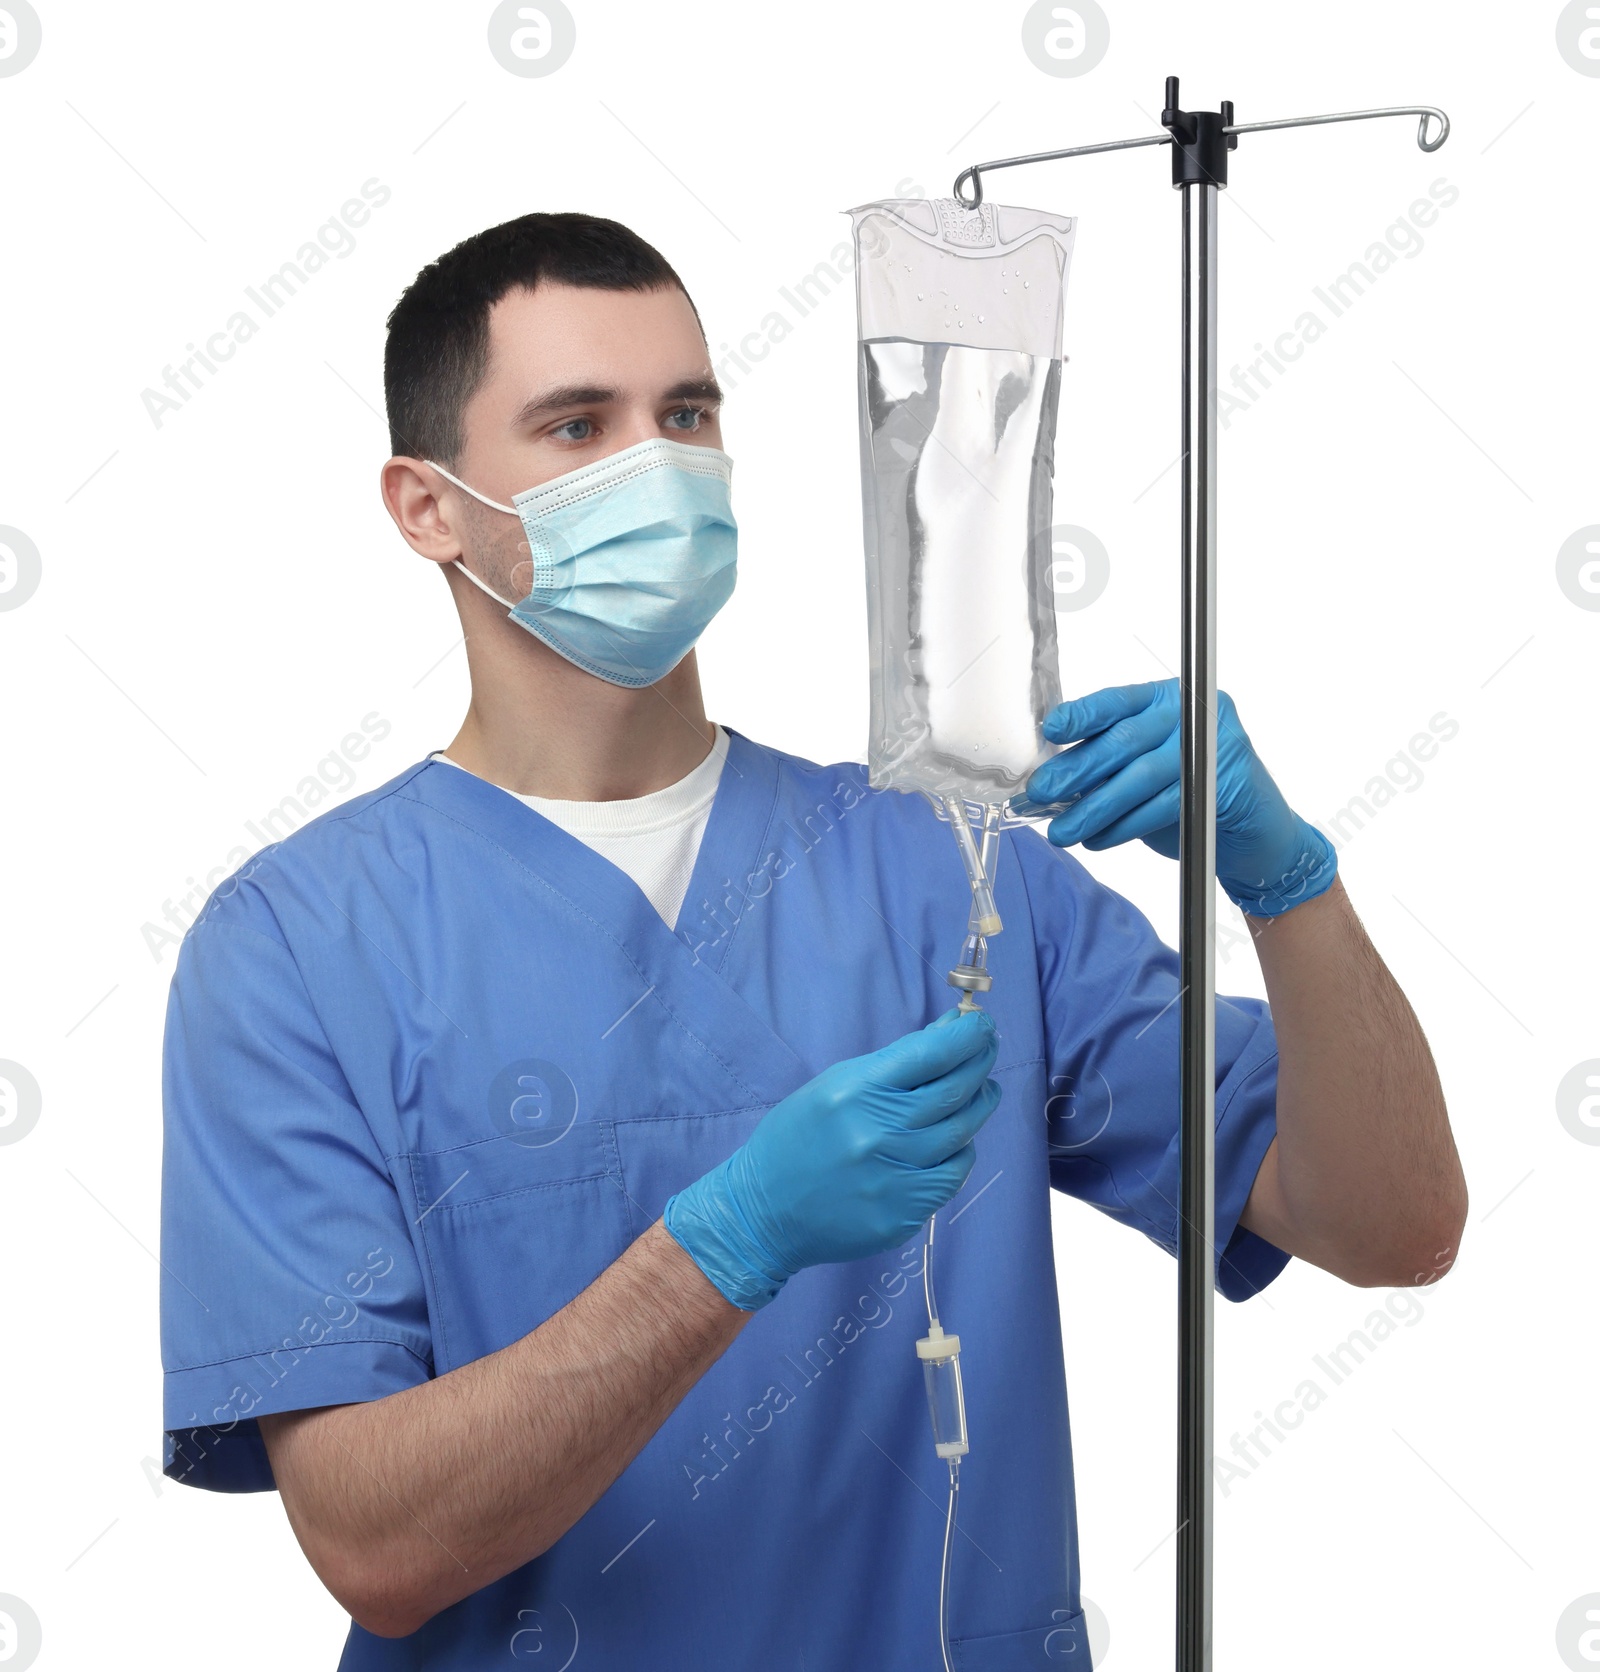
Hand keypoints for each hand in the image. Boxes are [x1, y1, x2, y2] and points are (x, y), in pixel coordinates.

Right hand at [663, 1009, 1001, 1310]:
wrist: (765, 1211)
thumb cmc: (798, 1138)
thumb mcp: (835, 1085)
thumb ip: (894, 1062)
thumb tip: (947, 1032)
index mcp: (856, 1092)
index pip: (931, 1054)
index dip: (967, 1036)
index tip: (982, 1024)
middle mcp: (879, 1133)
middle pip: (956, 1090)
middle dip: (980, 1061)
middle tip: (987, 1049)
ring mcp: (894, 1177)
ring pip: (962, 1132)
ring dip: (979, 1104)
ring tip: (981, 1090)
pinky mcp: (904, 1213)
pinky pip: (952, 1174)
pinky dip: (962, 1150)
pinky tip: (956, 1138)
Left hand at [1012, 680, 1336, 917]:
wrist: (1253, 835)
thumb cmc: (1192, 796)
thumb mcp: (1145, 770)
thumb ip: (1110, 764)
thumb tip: (1053, 776)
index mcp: (1166, 698)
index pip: (1118, 701)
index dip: (1082, 716)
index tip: (1052, 731)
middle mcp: (1192, 714)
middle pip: (1125, 740)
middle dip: (1077, 770)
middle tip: (1042, 793)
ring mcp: (1213, 745)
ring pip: (1141, 778)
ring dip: (1095, 808)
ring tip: (1064, 830)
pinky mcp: (1225, 783)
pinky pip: (1163, 806)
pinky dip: (1124, 826)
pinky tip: (1099, 839)